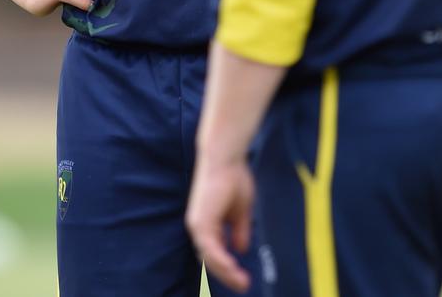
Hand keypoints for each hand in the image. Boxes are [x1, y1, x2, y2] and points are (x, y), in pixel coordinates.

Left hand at [186, 153, 253, 293]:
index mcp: (207, 224)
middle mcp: (199, 226)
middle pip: (210, 260)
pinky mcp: (200, 221)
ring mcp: (198, 224)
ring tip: (242, 282)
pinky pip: (210, 249)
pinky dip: (221, 261)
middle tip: (243, 285)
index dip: (228, 267)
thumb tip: (240, 249)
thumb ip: (239, 230)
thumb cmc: (233, 177)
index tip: (243, 279)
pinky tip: (233, 269)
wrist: (225, 157)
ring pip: (209, 258)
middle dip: (227, 275)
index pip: (215, 253)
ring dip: (225, 272)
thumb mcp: (240, 210)